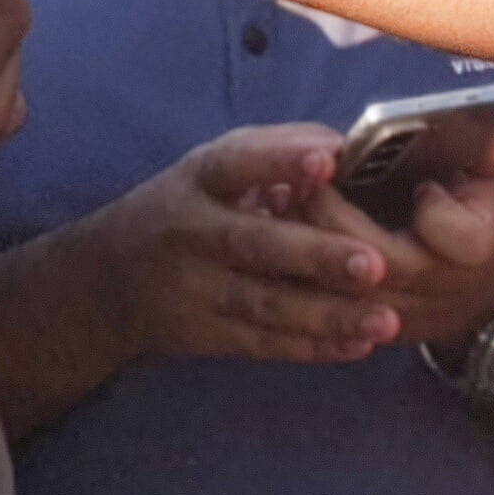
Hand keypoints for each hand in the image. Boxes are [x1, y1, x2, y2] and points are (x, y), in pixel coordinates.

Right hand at [104, 128, 411, 367]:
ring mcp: (199, 290)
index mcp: (200, 180)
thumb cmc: (187, 208)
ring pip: (267, 305)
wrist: (108, 284)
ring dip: (329, 316)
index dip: (280, 161)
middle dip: (317, 255)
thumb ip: (276, 151)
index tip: (328, 161)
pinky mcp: (207, 335)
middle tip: (376, 263)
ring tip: (385, 321)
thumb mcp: (213, 167)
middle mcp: (196, 233)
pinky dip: (312, 347)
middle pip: (257, 245)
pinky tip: (358, 346)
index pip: (236, 163)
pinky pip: (265, 343)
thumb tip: (345, 147)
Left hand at [289, 109, 493, 349]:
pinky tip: (277, 229)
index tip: (422, 184)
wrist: (479, 292)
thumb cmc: (484, 220)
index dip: (435, 211)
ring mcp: (399, 314)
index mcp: (478, 250)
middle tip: (307, 178)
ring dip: (305, 244)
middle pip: (379, 263)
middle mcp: (436, 289)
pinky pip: (321, 305)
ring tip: (278, 198)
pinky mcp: (364, 325)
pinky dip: (294, 270)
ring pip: (341, 290)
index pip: (456, 237)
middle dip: (337, 218)